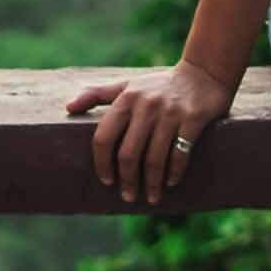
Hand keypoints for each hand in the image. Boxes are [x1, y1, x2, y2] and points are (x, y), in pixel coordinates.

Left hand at [65, 61, 234, 204]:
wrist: (203, 73)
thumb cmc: (158, 84)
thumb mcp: (127, 85)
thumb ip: (96, 95)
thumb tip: (67, 108)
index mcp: (126, 99)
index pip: (104, 138)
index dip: (102, 163)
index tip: (106, 180)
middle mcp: (146, 106)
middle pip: (128, 154)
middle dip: (127, 180)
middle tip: (128, 196)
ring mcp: (170, 113)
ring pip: (154, 158)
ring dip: (151, 183)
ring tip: (151, 197)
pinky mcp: (192, 119)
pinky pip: (180, 154)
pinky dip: (173, 172)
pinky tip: (170, 182)